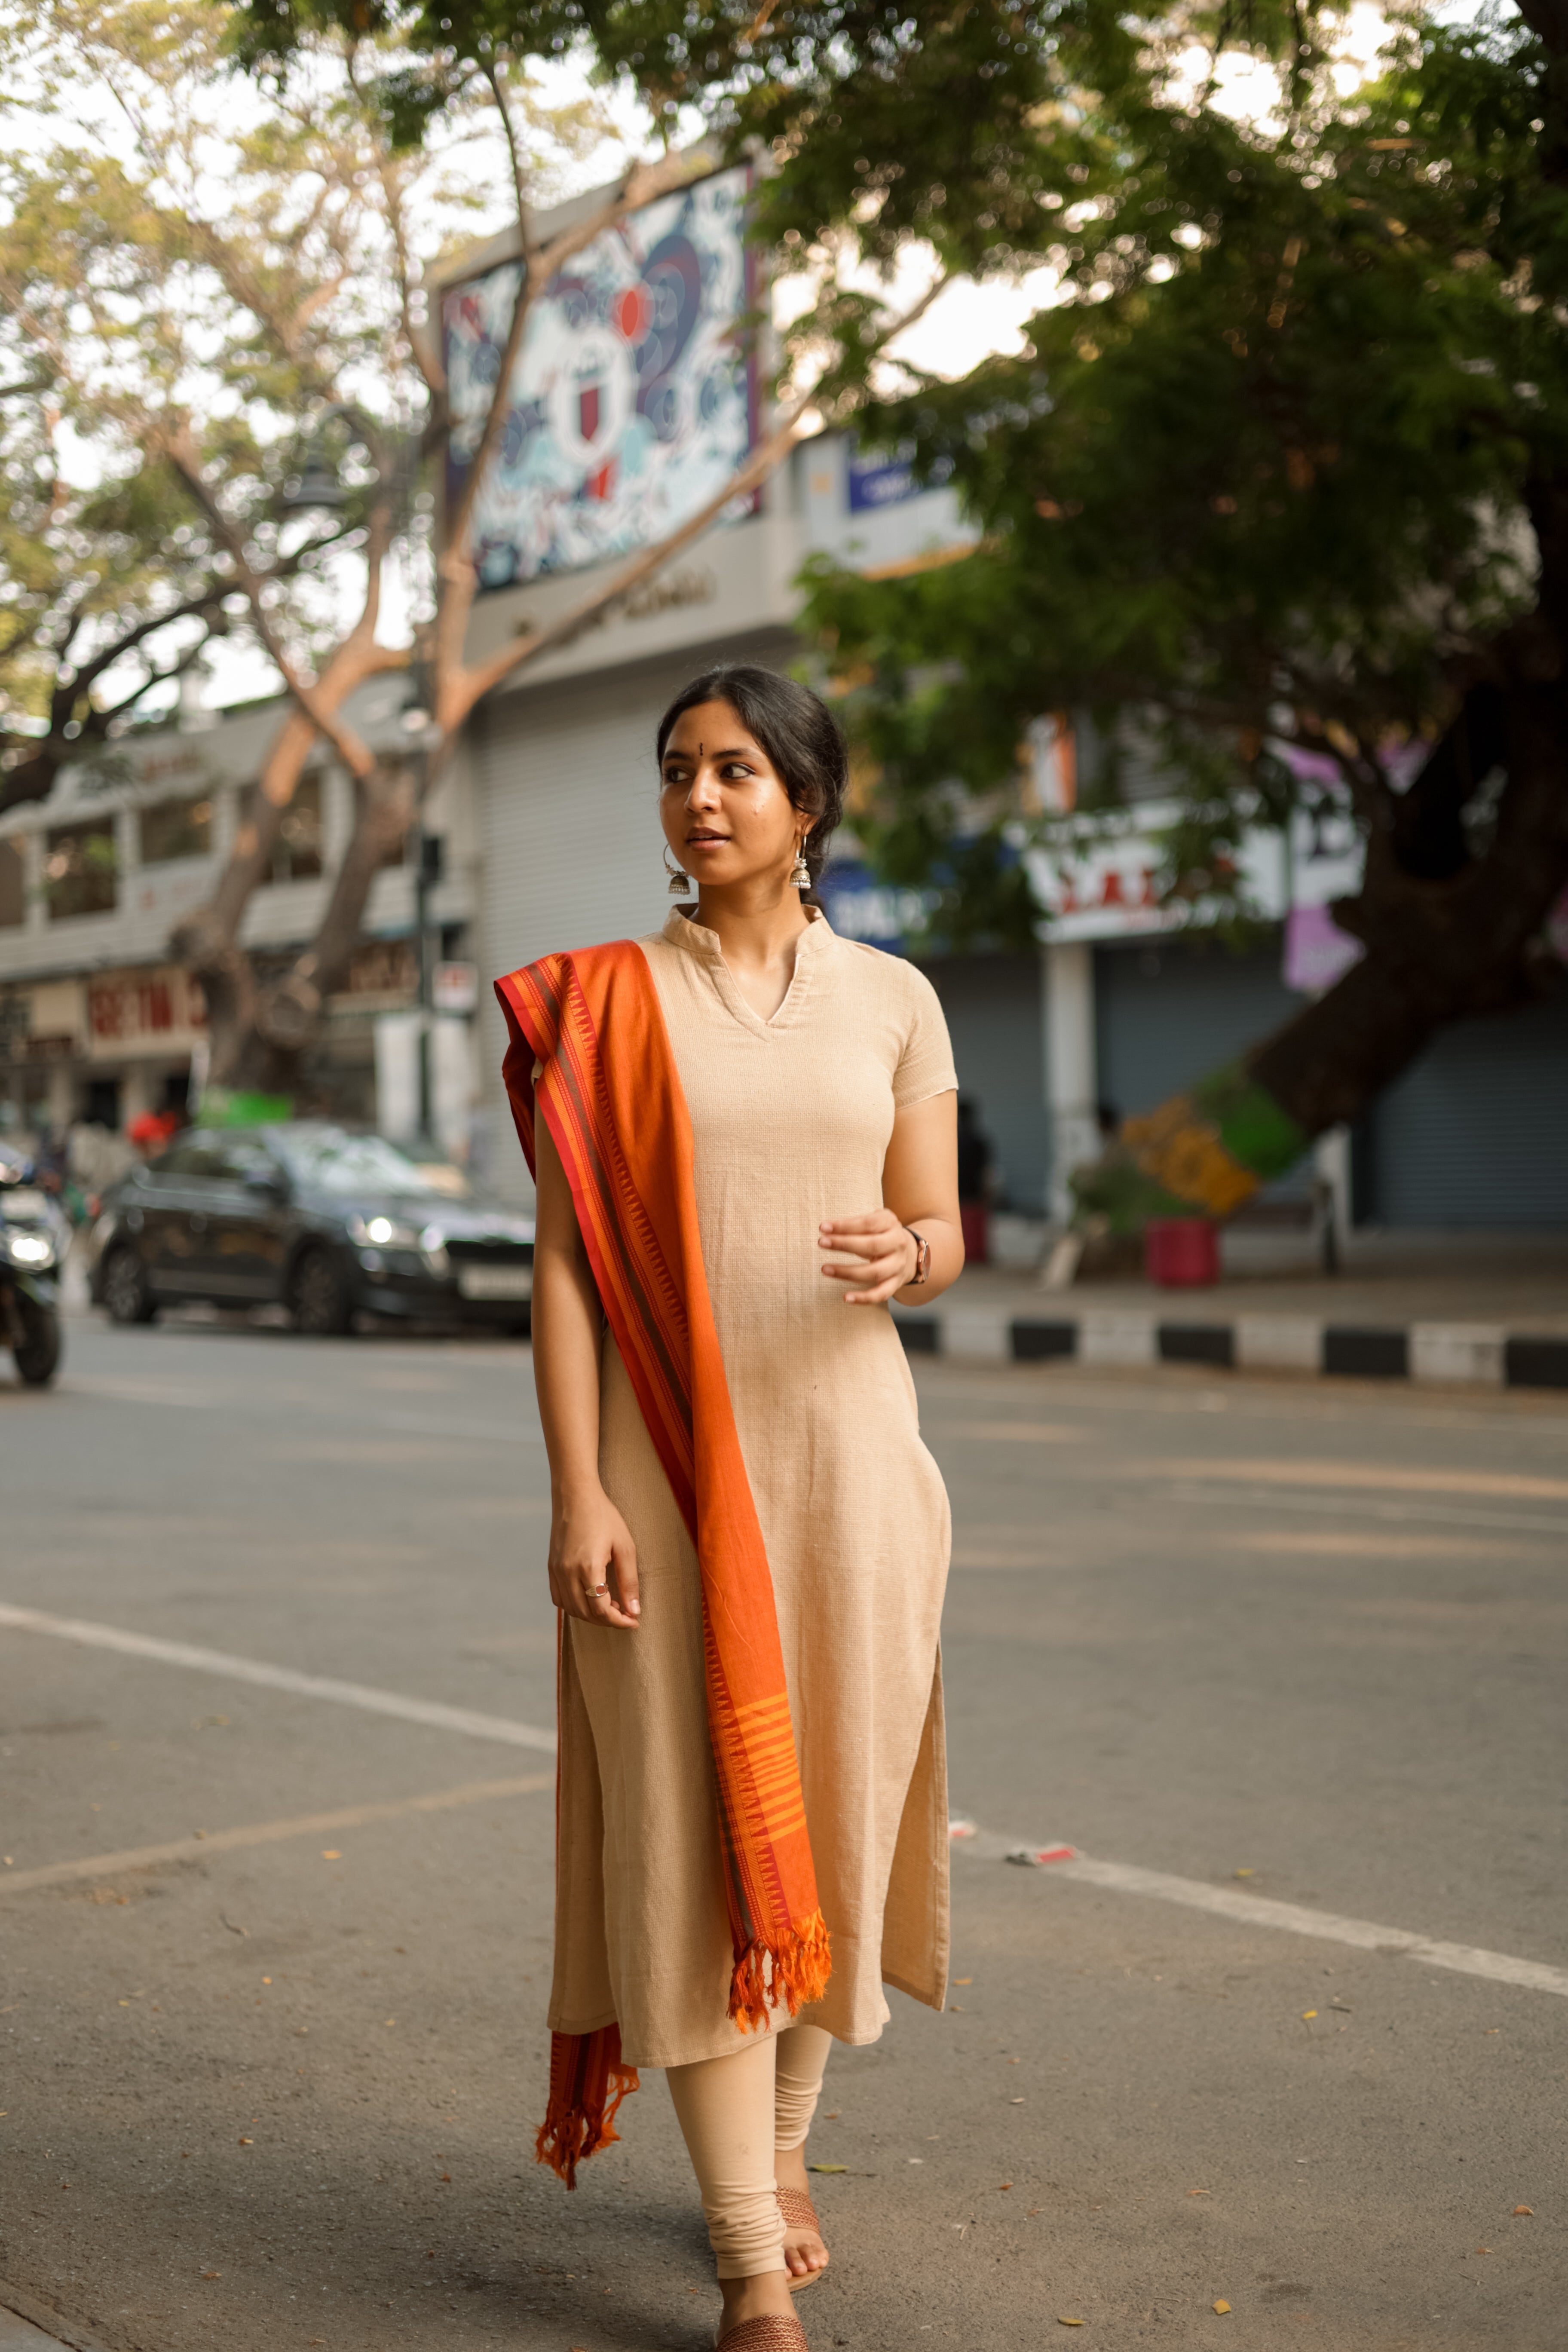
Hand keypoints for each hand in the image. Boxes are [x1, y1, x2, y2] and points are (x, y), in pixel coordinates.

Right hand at [549, 1487, 639, 1628]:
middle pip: (586, 1614)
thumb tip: (634, 1611)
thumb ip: (629, 1582)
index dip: (619, 1622)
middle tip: (625, 1613)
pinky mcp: (551, 1567)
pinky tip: (590, 1597)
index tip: (634, 1621)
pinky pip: (559, 1598)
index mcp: (588, 1568)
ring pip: (572, 1609)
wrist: (575, 1496)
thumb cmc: (604, 1517)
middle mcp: (568, 1573)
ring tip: (610, 1604)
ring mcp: (556, 1571)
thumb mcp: (625, 1547)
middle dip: (608, 1620)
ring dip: (591, 1615)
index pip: (601, 1611)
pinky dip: (575, 1605)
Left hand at [818, 1209, 918, 1306]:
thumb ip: (855, 1223)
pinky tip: (846, 1298)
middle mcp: (897, 1244)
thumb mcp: (874, 1221)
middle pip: (872, 1246)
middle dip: (844, 1244)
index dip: (845, 1226)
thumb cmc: (882, 1234)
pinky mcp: (895, 1284)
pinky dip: (864, 1298)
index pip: (868, 1223)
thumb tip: (827, 1228)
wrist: (911, 1253)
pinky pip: (881, 1294)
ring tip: (825, 1269)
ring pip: (874, 1272)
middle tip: (821, 1243)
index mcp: (890, 1223)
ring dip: (847, 1272)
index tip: (823, 1227)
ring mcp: (898, 1265)